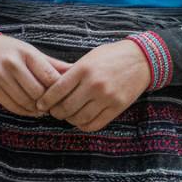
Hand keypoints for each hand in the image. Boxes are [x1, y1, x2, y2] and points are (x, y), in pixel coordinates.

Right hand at [0, 35, 71, 117]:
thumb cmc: (12, 51)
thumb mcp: (32, 52)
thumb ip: (53, 64)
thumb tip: (76, 71)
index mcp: (26, 53)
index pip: (49, 76)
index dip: (58, 89)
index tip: (63, 94)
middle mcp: (12, 63)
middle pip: (37, 92)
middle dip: (47, 101)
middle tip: (54, 105)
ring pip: (25, 102)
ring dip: (36, 109)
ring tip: (43, 109)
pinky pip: (12, 106)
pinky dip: (24, 111)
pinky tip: (31, 110)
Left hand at [34, 39, 151, 131]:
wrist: (141, 59)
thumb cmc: (111, 55)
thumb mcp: (89, 57)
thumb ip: (73, 72)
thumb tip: (51, 88)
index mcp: (84, 69)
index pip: (57, 90)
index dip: (46, 100)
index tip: (41, 104)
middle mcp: (94, 84)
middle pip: (66, 107)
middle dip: (55, 112)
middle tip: (52, 112)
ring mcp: (106, 97)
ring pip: (79, 118)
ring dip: (69, 120)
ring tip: (67, 115)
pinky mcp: (117, 107)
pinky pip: (95, 124)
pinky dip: (83, 125)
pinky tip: (80, 120)